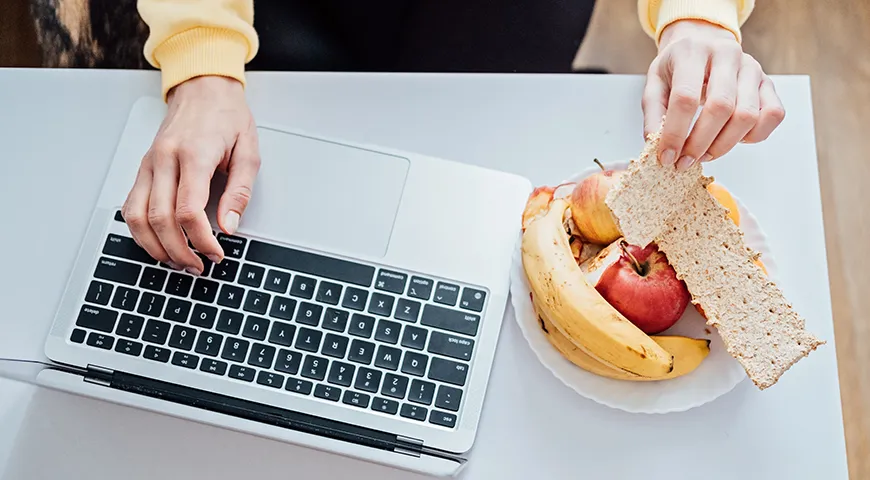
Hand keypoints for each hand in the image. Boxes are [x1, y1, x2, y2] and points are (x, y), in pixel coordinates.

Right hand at [122, 76, 260, 273]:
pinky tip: (159, 244)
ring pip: (137, 217)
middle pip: (160, 219)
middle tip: (198, 266)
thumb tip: (229, 225)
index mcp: (193, 154)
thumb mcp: (248, 151)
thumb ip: (239, 191)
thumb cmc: (226, 116)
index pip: (188, 210)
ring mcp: (148, 164)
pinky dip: (141, 231)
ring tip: (178, 262)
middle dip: (179, 251)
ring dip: (155, 247)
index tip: (216, 253)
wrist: (203, 88)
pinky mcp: (142, 169)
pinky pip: (131, 207)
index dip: (201, 240)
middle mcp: (164, 159)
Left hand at [642, 19, 784, 169]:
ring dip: (724, 144)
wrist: (702, 42)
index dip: (675, 133)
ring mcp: (752, 68)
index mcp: (693, 52)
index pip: (686, 97)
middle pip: (721, 107)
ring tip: (704, 154)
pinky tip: (732, 139)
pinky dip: (754, 136)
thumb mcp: (655, 83)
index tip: (666, 157)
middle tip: (685, 162)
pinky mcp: (768, 82)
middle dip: (700, 143)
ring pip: (748, 115)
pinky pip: (773, 115)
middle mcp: (727, 55)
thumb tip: (655, 144)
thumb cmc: (677, 67)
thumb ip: (653, 113)